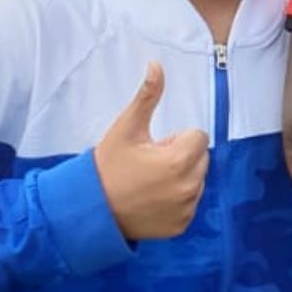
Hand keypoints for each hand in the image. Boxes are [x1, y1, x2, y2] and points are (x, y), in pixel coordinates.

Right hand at [92, 63, 209, 239]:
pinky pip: (189, 203)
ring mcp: (187, 208)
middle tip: (149, 165)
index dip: (175, 139)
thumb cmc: (107, 166)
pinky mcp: (182, 225)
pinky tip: (152, 199)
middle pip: (200, 158)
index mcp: (180, 161)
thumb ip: (147, 96)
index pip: (198, 137)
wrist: (91, 209)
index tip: (153, 148)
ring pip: (196, 180)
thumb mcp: (126, 128)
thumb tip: (156, 66)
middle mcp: (189, 187)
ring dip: (180, 178)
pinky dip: (176, 200)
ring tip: (149, 183)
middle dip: (180, 156)